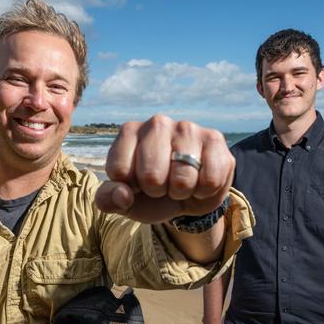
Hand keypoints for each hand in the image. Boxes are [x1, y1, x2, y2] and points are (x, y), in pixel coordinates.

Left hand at [96, 115, 233, 222]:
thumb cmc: (149, 193)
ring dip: (182, 192)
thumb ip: (108, 199)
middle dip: (157, 191)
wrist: (187, 195)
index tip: (136, 184)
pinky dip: (205, 191)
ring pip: (182, 179)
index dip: (129, 189)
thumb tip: (123, 196)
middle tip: (162, 185)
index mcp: (128, 132)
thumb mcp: (123, 200)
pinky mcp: (214, 138)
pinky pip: (210, 179)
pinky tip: (200, 179)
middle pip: (151, 176)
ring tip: (181, 182)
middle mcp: (157, 123)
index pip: (119, 170)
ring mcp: (187, 128)